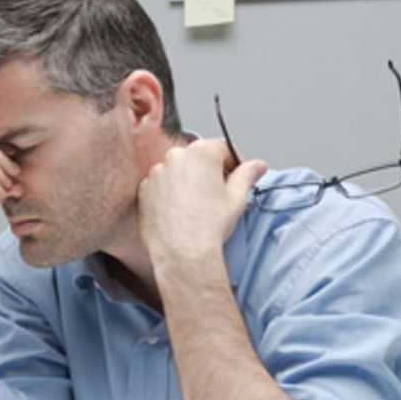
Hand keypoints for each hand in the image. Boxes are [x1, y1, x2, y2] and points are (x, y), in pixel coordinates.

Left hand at [137, 138, 267, 269]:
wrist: (182, 252)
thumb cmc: (208, 226)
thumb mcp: (237, 198)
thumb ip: (247, 175)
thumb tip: (257, 165)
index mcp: (202, 153)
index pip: (222, 147)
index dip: (232, 162)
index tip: (235, 175)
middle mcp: (176, 157)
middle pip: (197, 157)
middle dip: (208, 171)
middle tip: (216, 194)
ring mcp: (157, 173)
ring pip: (177, 170)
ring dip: (186, 181)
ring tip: (195, 206)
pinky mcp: (144, 189)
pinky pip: (159, 185)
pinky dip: (168, 193)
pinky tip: (178, 211)